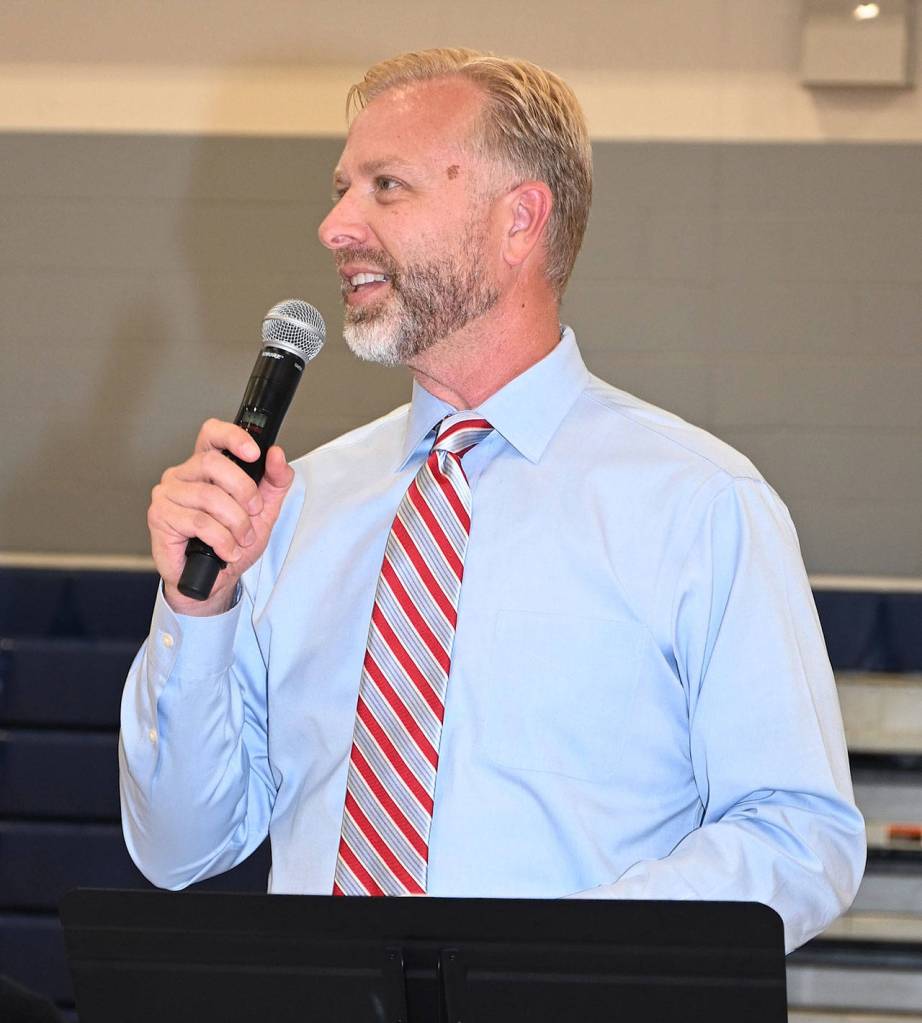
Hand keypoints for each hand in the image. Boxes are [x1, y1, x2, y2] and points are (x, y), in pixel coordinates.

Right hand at [147, 418, 293, 615]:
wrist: (214, 580)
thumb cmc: (232, 543)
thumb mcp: (263, 511)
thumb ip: (275, 482)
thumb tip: (277, 455)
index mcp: (205, 466)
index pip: (212, 434)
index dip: (232, 436)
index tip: (255, 453)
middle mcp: (183, 475)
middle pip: (214, 463)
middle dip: (244, 491)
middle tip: (254, 513)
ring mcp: (168, 494)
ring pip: (209, 497)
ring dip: (235, 523)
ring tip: (241, 539)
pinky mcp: (159, 516)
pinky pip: (199, 522)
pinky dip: (221, 539)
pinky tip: (226, 550)